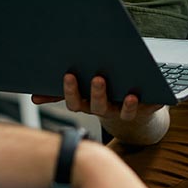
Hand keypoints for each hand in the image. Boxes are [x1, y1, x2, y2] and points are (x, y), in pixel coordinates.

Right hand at [32, 75, 162, 123]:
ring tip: (130, 94)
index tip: (69, 75)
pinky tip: (153, 97)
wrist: (135, 113)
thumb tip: (34, 97)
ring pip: (123, 112)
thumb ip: (59, 94)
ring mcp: (124, 113)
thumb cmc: (105, 95)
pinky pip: (147, 110)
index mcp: (88, 103)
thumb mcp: (82, 93)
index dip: (71, 90)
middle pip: (98, 107)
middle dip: (97, 93)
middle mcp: (105, 110)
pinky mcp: (144, 111)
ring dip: (126, 105)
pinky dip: (151, 105)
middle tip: (98, 78)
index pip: (75, 101)